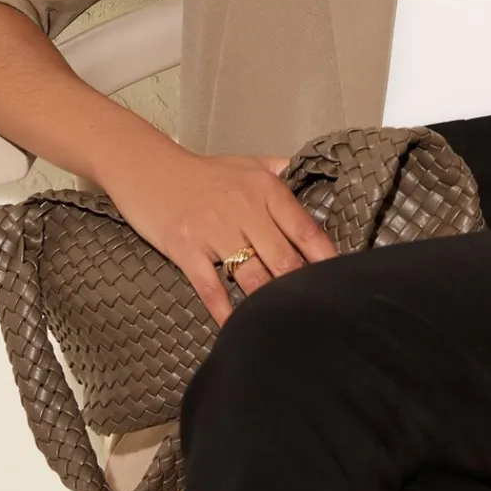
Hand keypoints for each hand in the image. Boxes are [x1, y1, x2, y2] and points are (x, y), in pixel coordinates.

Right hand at [102, 147, 339, 326]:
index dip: (326, 259)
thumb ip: (281, 170)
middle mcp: (246, 209)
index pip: (306, 229)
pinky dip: (225, 311)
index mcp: (266, 189)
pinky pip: (212, 287)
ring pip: (253, 276)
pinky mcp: (187, 249)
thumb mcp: (247, 163)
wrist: (147, 167)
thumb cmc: (202, 171)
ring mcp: (215, 231)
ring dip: (270, 302)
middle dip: (302, 287)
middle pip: (285, 259)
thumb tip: (310, 174)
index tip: (342, 280)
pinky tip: (237, 328)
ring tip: (287, 325)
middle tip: (318, 312)